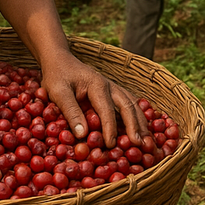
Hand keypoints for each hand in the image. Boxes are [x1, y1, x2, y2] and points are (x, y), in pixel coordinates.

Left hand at [40, 54, 154, 152]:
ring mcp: (114, 88)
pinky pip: (130, 103)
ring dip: (141, 122)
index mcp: (97, 85)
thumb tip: (83, 135)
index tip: (111, 145)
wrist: (60, 59)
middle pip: (128, 105)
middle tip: (140, 145)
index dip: (110, 128)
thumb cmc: (57, 76)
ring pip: (133, 104)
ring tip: (147, 140)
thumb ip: (70, 111)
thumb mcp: (57, 92)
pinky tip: (143, 128)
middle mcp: (110, 86)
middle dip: (135, 126)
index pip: (107, 109)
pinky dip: (138, 115)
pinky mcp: (113, 92)